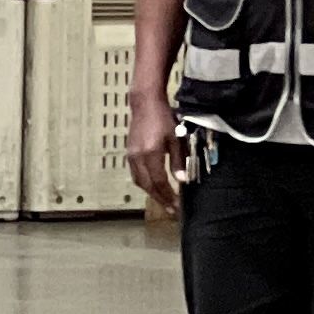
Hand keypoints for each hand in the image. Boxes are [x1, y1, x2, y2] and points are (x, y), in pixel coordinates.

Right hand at [126, 90, 180, 204]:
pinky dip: (145, 183)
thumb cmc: (163, 118)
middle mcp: (137, 158)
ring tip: (165, 201)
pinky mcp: (130, 153)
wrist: (145, 104)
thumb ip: (179, 160)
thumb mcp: (176, 138)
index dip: (168, 195)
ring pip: (140, 181)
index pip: (159, 182)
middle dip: (160, 199)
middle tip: (172, 210)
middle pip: (148, 185)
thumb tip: (183, 179)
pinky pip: (136, 174)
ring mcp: (131, 156)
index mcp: (150, 154)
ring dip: (152, 193)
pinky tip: (154, 186)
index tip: (178, 206)